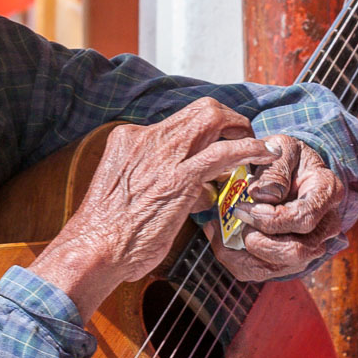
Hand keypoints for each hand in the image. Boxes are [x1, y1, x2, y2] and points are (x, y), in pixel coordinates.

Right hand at [28, 98, 278, 320]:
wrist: (94, 248)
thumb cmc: (110, 233)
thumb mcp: (132, 194)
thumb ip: (164, 183)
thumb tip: (201, 190)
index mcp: (128, 139)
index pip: (178, 122)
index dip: (204, 133)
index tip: (218, 146)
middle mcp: (144, 137)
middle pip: (199, 110)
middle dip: (228, 119)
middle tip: (243, 138)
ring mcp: (162, 154)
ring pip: (212, 118)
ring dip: (240, 128)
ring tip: (259, 147)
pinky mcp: (179, 177)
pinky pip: (222, 153)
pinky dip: (248, 149)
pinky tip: (263, 154)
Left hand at [204, 133, 344, 280]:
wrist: (291, 169)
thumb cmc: (285, 157)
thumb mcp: (282, 148)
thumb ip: (274, 167)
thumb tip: (263, 195)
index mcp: (327, 193)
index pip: (303, 218)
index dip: (270, 219)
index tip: (242, 207)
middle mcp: (326, 225)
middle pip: (296, 252)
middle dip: (258, 242)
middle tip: (235, 220)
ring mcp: (310, 246)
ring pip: (277, 268)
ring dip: (242, 254)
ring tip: (220, 230)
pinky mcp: (289, 259)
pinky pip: (261, 272)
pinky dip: (235, 261)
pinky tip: (220, 239)